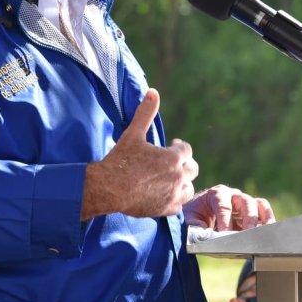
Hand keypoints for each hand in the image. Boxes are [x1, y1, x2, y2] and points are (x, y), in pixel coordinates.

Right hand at [82, 89, 198, 219]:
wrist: (108, 188)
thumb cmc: (120, 160)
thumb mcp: (133, 134)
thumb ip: (145, 113)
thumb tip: (153, 92)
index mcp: (173, 157)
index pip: (186, 150)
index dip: (179, 147)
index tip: (172, 145)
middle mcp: (178, 176)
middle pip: (192, 168)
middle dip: (184, 164)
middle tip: (172, 163)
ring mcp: (173, 194)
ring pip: (188, 187)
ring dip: (182, 182)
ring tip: (171, 180)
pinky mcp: (166, 209)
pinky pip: (179, 205)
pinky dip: (174, 200)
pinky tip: (165, 195)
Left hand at [183, 185, 274, 230]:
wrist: (198, 214)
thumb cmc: (194, 216)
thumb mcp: (191, 221)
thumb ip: (197, 229)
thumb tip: (207, 238)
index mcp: (216, 194)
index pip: (223, 205)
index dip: (225, 219)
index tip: (225, 233)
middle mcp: (233, 195)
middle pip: (245, 202)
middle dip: (248, 219)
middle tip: (248, 235)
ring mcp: (244, 202)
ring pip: (258, 205)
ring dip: (263, 218)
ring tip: (264, 234)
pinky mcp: (252, 212)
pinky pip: (264, 212)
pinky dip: (268, 221)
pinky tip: (268, 234)